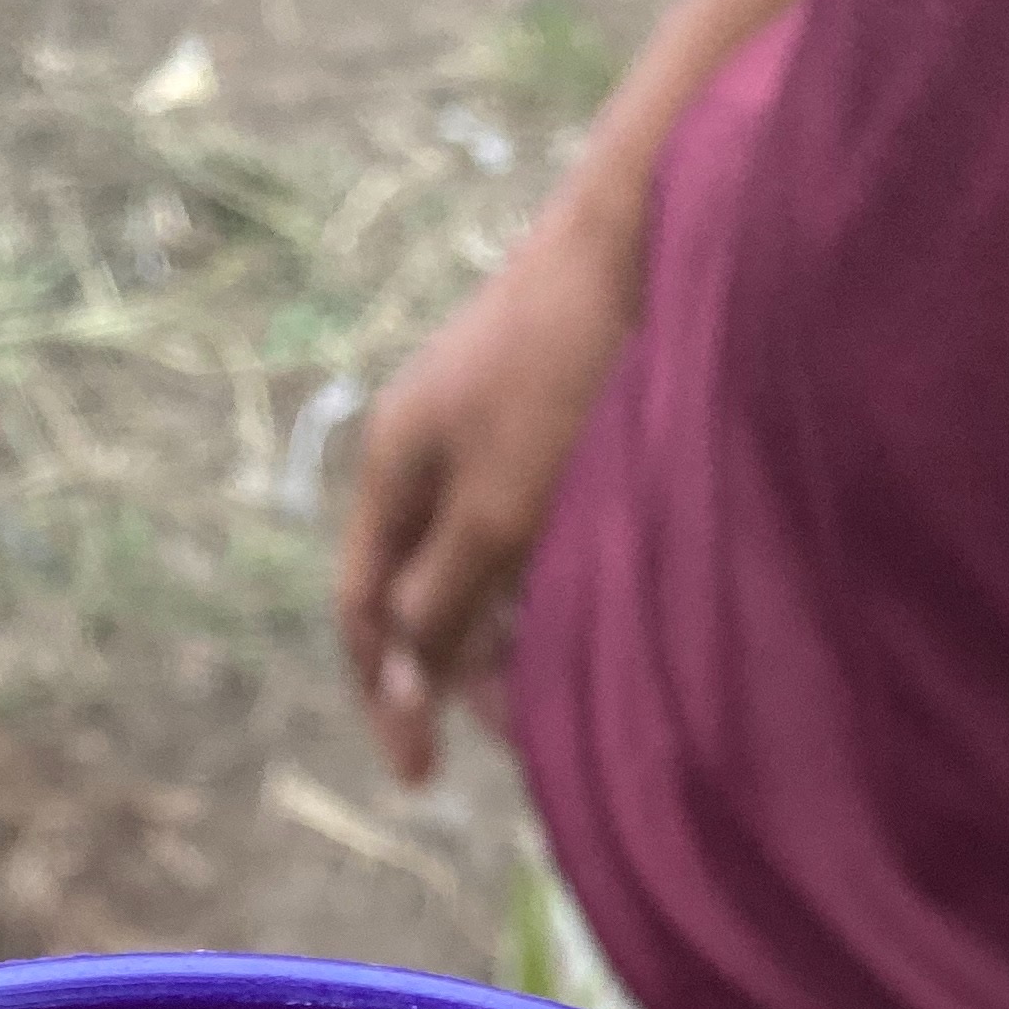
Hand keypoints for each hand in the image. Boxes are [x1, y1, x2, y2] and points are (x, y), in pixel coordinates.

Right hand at [336, 207, 641, 786]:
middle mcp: (425, 449)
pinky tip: (587, 603)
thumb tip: (401, 681)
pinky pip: (523, 523)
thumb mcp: (497, 513)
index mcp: (391, 468)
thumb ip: (443, 602)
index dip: (388, 697)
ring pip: (478, 561)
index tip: (421, 777)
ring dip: (507, 629)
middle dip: (459, 668)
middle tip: (520, 731)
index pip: (366, 612)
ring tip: (561, 679)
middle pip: (422, 592)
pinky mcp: (541, 412)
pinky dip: (542, 577)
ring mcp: (483, 427)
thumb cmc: (561, 373)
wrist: (643, 231)